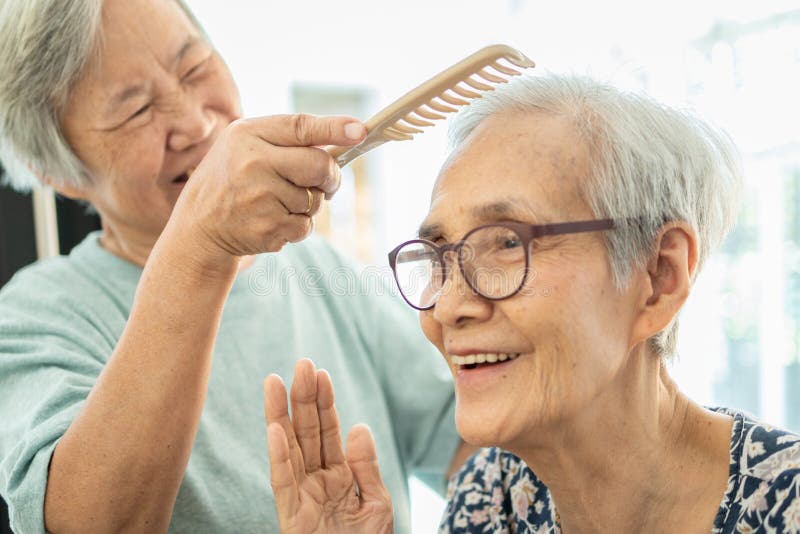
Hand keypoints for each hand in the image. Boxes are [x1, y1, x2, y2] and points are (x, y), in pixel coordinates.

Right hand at [170, 114, 365, 270]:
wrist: (198, 226)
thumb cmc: (232, 178)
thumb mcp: (245, 145)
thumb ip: (287, 139)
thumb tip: (343, 138)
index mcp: (248, 135)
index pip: (301, 127)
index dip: (334, 129)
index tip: (360, 130)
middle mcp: (253, 163)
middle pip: (320, 166)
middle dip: (331, 176)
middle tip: (326, 181)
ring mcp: (260, 198)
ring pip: (315, 200)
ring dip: (309, 204)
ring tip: (279, 202)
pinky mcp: (267, 228)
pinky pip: (306, 226)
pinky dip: (298, 225)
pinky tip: (274, 219)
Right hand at [264, 359, 392, 533]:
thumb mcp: (376, 505)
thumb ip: (366, 467)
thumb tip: (357, 427)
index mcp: (336, 477)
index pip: (329, 433)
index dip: (325, 403)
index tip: (320, 373)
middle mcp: (315, 483)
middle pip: (308, 434)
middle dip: (304, 399)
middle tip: (301, 364)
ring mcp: (302, 500)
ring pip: (289, 451)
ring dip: (282, 416)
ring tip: (275, 382)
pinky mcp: (293, 520)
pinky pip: (284, 485)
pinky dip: (279, 457)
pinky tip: (276, 430)